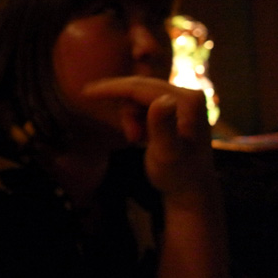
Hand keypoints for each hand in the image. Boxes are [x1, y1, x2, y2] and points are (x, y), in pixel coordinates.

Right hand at [83, 76, 215, 200]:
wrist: (190, 190)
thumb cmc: (177, 175)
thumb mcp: (167, 153)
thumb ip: (163, 127)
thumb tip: (162, 99)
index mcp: (188, 100)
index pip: (141, 87)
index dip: (112, 89)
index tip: (86, 93)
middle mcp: (189, 94)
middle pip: (141, 87)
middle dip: (121, 104)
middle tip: (101, 114)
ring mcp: (184, 100)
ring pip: (140, 96)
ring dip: (130, 116)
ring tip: (135, 139)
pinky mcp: (178, 108)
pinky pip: (146, 103)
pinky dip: (136, 117)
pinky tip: (139, 135)